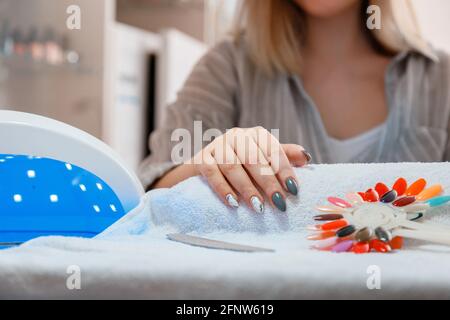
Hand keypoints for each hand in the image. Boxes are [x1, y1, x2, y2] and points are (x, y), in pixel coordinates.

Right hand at [188, 127, 310, 212]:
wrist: (207, 166)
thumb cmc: (243, 164)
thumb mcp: (264, 158)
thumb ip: (284, 156)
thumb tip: (307, 158)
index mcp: (256, 134)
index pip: (272, 149)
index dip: (284, 169)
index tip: (293, 189)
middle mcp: (236, 136)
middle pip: (253, 158)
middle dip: (268, 182)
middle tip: (279, 203)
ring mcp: (217, 146)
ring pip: (232, 166)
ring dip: (246, 188)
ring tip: (258, 207)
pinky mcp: (202, 159)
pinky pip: (213, 173)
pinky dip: (223, 189)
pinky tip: (234, 203)